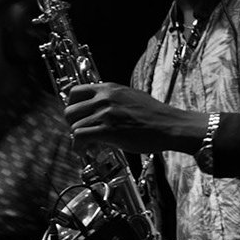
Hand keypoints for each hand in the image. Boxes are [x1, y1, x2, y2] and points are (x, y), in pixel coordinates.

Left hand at [62, 82, 207, 154]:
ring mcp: (105, 113)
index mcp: (109, 88)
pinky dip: (78, 146)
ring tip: (86, 146)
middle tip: (80, 133)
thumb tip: (99, 109)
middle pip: (70, 110)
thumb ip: (112, 100)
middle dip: (72, 124)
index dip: (72, 106)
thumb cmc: (155, 115)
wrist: (170, 125)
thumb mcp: (130, 97)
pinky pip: (80, 137)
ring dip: (77, 139)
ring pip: (74, 126)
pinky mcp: (108, 130)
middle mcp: (104, 98)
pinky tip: (84, 151)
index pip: (75, 91)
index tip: (77, 116)